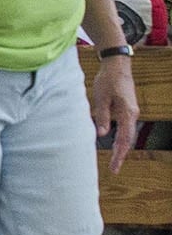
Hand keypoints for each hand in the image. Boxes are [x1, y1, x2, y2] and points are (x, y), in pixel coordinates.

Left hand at [94, 53, 141, 173]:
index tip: (114, 167)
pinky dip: (121, 138)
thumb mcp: (101, 98)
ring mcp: (131, 112)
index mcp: (128, 113)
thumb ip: (102, 116)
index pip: (124, 139)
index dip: (119, 154)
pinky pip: (125, 128)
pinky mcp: (127, 110)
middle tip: (113, 169)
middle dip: (121, 154)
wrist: (117, 65)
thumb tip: (101, 135)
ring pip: (127, 134)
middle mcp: (133, 114)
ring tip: (114, 161)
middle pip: (128, 140)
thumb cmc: (108, 80)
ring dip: (121, 147)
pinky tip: (114, 144)